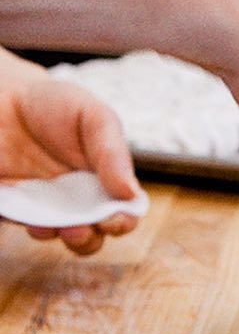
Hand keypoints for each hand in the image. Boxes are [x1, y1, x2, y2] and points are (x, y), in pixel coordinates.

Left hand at [0, 76, 139, 254]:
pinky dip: (31, 224)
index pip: (124, 212)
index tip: (114, 219)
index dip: (123, 221)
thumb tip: (131, 194)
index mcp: (106, 181)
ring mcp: (45, 205)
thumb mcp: (94, 118)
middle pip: (95, 233)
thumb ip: (114, 154)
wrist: (5, 96)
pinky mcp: (14, 206)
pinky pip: (23, 223)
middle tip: (81, 228)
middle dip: (91, 237)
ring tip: (60, 228)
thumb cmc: (56, 106)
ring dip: (63, 237)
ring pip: (60, 236)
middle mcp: (79, 199)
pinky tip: (33, 215)